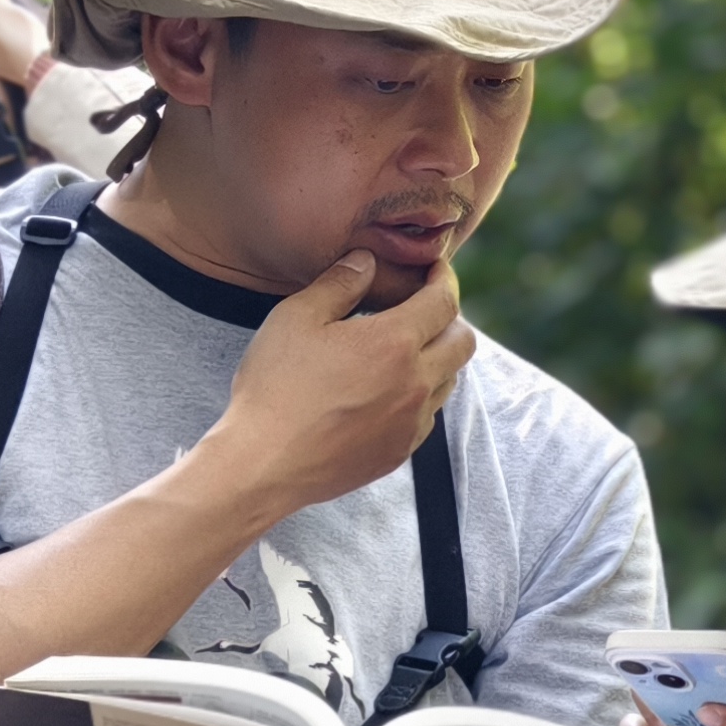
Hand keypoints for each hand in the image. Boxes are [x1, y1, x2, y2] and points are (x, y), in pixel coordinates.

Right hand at [190, 252, 473, 522]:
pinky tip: (388, 390)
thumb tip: (366, 261)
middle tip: (424, 307)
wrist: (263, 464)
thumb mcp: (296, 318)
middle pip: (462, 342)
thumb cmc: (274, 387)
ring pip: (449, 380)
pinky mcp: (399, 452)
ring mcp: (411, 423)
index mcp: (394, 343)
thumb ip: (339, 283)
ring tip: (404, 348)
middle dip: (450, 317)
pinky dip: (420, 395)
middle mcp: (415, 384)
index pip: (444, 302)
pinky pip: (427, 415)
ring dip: (437, 357)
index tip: (434, 270)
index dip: (443, 279)